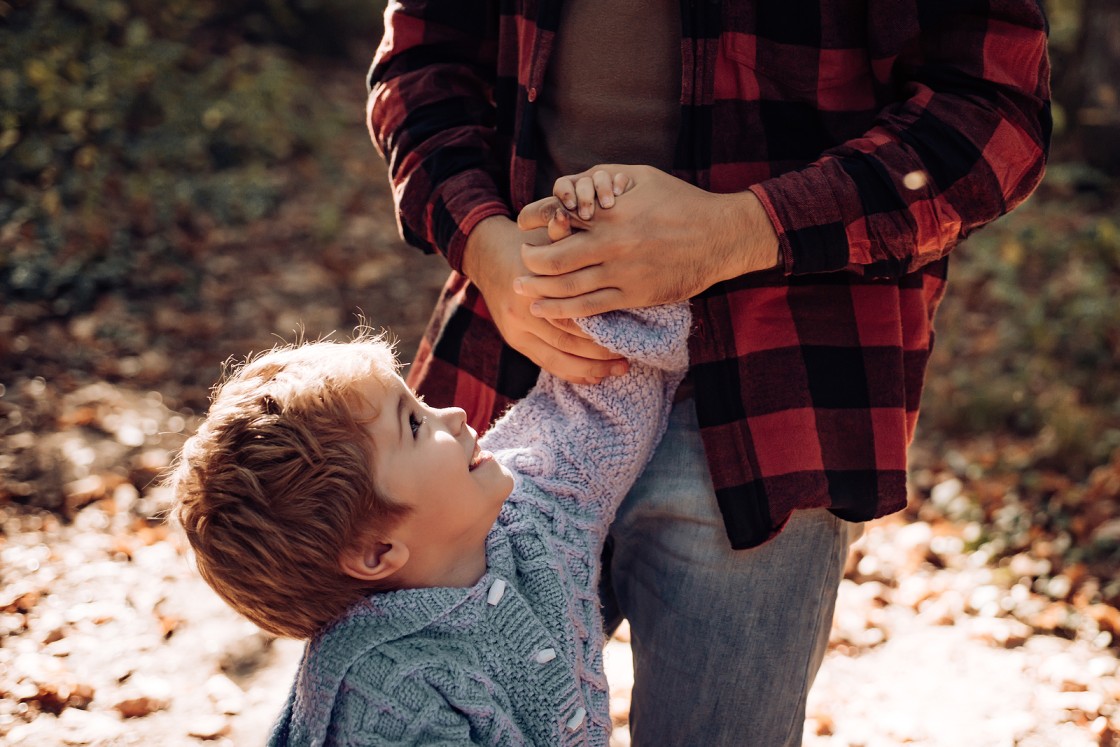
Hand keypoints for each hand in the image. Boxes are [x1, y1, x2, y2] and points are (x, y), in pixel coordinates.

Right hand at [462, 215, 627, 384]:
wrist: (487, 256)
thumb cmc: (527, 243)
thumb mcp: (543, 235)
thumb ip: (558, 230)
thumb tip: (567, 215)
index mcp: (532, 286)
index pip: (573, 312)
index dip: (602, 324)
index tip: (632, 331)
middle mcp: (522, 312)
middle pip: (568, 341)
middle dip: (601, 353)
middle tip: (631, 358)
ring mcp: (516, 330)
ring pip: (558, 359)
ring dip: (590, 368)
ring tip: (619, 370)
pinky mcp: (515, 340)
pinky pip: (546, 363)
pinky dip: (572, 373)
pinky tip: (595, 377)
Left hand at [515, 164, 779, 318]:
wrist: (719, 237)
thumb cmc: (681, 202)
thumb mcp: (643, 176)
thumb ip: (606, 178)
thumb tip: (577, 184)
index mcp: (610, 211)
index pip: (557, 216)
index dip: (534, 221)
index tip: (522, 225)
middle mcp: (612, 243)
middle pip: (554, 258)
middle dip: (530, 261)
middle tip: (521, 260)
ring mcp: (622, 273)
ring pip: (567, 288)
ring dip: (539, 290)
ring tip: (523, 289)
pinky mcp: (633, 295)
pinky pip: (590, 308)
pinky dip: (563, 311)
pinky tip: (546, 310)